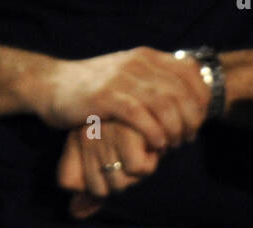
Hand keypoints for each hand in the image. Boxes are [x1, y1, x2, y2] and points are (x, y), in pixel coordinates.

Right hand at [24, 47, 210, 149]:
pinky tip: (157, 145)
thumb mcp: (132, 78)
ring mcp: (121, 79)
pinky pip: (140, 116)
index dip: (201, 101)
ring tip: (171, 144)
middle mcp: (137, 63)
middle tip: (185, 139)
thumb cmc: (98, 90)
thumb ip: (158, 84)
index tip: (197, 122)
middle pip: (182, 94)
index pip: (191, 74)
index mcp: (147, 57)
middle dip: (190, 121)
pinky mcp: (105, 97)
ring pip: (165, 105)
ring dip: (174, 130)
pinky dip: (154, 133)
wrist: (52, 85)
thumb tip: (192, 104)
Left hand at [57, 120, 161, 216]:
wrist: (162, 109)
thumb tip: (75, 214)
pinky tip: (150, 146)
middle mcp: (84, 136)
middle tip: (130, 159)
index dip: (95, 186)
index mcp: (75, 141)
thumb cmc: (138, 142)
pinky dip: (150, 162)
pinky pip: (138, 169)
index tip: (112, 166)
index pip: (68, 183)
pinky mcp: (126, 132)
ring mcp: (104, 134)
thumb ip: (90, 192)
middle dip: (120, 182)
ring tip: (141, 151)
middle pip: (98, 190)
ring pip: (119, 182)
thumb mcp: (107, 165)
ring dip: (136, 174)